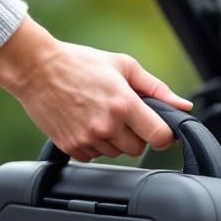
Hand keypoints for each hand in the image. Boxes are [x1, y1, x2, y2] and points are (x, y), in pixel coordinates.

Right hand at [0, 18, 192, 161]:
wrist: (36, 69)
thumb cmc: (80, 63)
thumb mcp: (123, 66)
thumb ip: (157, 88)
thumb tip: (183, 106)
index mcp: (123, 104)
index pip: (160, 137)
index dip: (164, 135)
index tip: (159, 128)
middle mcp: (106, 125)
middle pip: (138, 150)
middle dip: (136, 135)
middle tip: (123, 116)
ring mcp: (88, 139)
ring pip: (116, 154)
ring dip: (114, 140)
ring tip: (100, 115)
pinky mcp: (72, 147)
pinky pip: (95, 157)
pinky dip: (95, 145)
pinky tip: (86, 124)